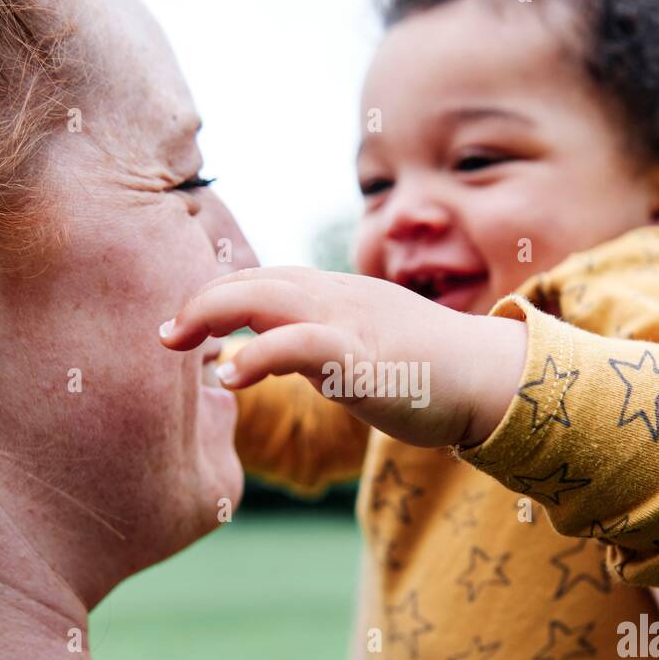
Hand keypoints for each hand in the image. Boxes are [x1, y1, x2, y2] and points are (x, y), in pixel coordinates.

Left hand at [159, 266, 527, 447]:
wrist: (495, 380)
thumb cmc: (431, 372)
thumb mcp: (363, 349)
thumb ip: (318, 349)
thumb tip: (273, 361)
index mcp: (338, 295)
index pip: (265, 280)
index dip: (219, 295)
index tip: (183, 325)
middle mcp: (339, 297)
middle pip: (256, 279)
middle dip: (202, 301)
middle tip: (163, 334)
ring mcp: (352, 324)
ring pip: (270, 298)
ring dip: (214, 313)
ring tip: (177, 341)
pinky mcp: (366, 359)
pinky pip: (302, 344)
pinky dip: (259, 353)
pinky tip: (231, 376)